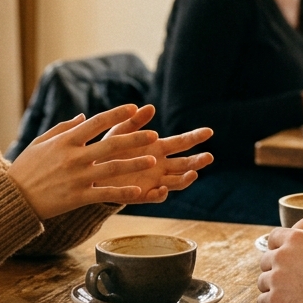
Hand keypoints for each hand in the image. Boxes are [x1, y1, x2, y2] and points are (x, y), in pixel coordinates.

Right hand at [6, 104, 210, 219]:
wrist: (13, 198)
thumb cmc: (26, 168)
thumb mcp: (40, 142)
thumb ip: (63, 128)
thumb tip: (83, 117)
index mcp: (65, 141)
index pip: (96, 122)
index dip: (116, 114)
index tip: (133, 108)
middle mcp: (74, 157)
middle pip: (110, 144)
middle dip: (134, 138)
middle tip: (153, 135)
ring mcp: (77, 177)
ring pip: (112, 168)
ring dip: (134, 164)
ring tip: (152, 160)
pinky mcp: (78, 197)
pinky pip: (105, 194)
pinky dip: (122, 193)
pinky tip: (139, 191)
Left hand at [92, 104, 213, 201]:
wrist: (93, 172)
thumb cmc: (108, 149)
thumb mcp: (120, 132)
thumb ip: (134, 122)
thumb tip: (150, 107)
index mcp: (158, 148)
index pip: (182, 142)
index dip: (196, 137)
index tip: (209, 131)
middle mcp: (161, 165)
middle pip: (185, 164)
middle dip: (198, 160)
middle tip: (209, 157)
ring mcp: (154, 181)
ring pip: (176, 181)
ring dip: (186, 179)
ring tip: (193, 174)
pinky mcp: (143, 194)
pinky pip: (155, 195)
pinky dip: (160, 194)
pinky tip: (161, 189)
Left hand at [256, 220, 302, 302]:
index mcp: (296, 238)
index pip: (274, 238)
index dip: (278, 248)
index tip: (285, 258)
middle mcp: (282, 255)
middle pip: (266, 261)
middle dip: (274, 269)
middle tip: (288, 279)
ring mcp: (277, 279)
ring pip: (263, 282)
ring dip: (272, 287)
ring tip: (289, 295)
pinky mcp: (276, 300)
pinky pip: (262, 302)